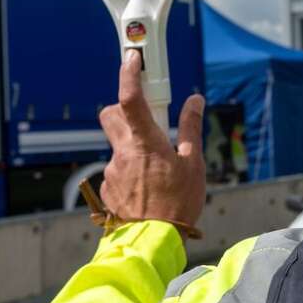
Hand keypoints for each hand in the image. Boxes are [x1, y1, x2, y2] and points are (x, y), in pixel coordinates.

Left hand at [97, 51, 206, 230]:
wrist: (153, 244)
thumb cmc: (177, 206)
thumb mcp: (192, 165)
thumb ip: (190, 129)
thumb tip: (194, 102)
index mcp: (145, 143)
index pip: (131, 99)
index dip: (129, 75)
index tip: (132, 59)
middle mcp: (123, 153)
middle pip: (111, 115)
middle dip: (124, 109)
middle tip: (146, 120)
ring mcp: (112, 172)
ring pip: (116, 146)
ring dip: (132, 147)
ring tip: (155, 170)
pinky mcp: (108, 189)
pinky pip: (116, 171)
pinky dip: (129, 172)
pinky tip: (146, 189)